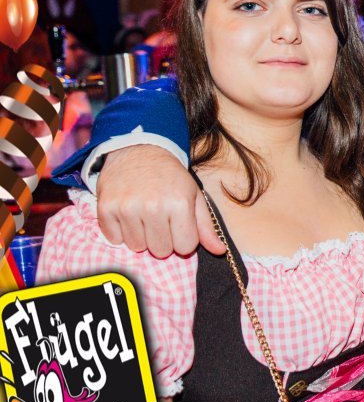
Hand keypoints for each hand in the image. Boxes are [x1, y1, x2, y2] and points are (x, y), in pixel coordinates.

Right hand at [96, 145, 224, 257]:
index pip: (185, 247)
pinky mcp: (106, 209)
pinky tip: (128, 215)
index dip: (183, 238)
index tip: (179, 224)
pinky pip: (115, 240)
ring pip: (137, 247)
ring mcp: (127, 208)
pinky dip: (121, 232)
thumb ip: (206, 227)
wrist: (139, 150)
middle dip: (163, 239)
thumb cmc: (170, 177)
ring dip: (142, 236)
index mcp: (179, 204)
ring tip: (144, 215)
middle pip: (160, 251)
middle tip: (160, 219)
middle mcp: (153, 207)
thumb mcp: (194, 196)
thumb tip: (219, 251)